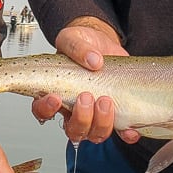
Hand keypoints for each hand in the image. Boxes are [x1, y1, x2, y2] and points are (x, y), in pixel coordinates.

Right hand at [30, 17, 138, 144]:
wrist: (103, 42)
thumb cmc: (81, 44)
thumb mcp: (73, 38)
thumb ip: (78, 48)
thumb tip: (93, 60)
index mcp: (56, 92)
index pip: (42, 111)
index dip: (46, 109)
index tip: (55, 97)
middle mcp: (74, 109)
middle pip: (73, 129)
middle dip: (81, 118)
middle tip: (87, 96)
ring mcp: (95, 114)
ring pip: (94, 134)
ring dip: (101, 123)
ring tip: (106, 101)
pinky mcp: (116, 112)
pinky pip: (121, 132)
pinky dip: (126, 135)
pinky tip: (130, 128)